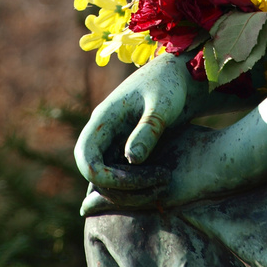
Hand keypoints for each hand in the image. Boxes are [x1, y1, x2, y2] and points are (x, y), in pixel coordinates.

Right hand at [75, 51, 196, 207]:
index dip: (104, 177)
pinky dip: (137, 185)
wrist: (180, 76)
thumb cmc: (170, 84)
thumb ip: (148, 129)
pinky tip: (160, 184)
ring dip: (130, 190)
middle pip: (95, 174)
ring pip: (109, 179)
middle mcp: (104, 132)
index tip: (134, 182)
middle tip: (156, 187)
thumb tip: (131, 159)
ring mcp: (114, 141)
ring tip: (163, 185)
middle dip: (120, 188)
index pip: (86, 158)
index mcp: (104, 118)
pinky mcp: (127, 148)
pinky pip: (122, 175)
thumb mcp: (162, 105)